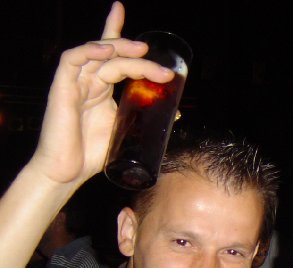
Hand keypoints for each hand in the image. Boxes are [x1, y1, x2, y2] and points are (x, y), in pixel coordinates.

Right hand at [28, 1, 173, 187]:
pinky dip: (90, 51)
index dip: (115, 29)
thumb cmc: (93, 155)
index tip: (122, 8)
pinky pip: (72, 60)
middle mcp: (86, 80)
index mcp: (100, 87)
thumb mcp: (128, 131)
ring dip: (121, 49)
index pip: (109, 51)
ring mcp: (74, 83)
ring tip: (142, 52)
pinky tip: (106, 50)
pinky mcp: (61, 89)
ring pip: (97, 54)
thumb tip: (177, 112)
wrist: (68, 172)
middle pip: (111, 53)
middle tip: (160, 63)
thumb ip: (147, 118)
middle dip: (137, 53)